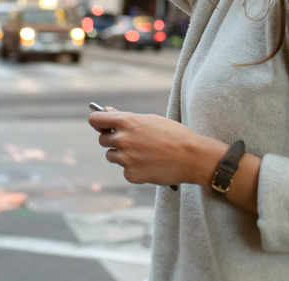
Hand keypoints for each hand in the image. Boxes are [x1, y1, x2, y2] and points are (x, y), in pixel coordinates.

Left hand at [88, 108, 218, 186]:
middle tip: (129, 141)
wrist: (193, 157)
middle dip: (113, 140)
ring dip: (123, 155)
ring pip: (113, 156)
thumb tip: (109, 114)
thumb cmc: (175, 135)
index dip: (98, 121)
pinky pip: (126, 171)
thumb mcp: (151, 120)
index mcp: (126, 121)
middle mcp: (122, 140)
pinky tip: (150, 165)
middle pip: (102, 140)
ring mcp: (125, 159)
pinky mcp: (131, 175)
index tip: (101, 124)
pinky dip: (135, 169)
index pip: (95, 119)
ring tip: (144, 154)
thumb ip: (128, 119)